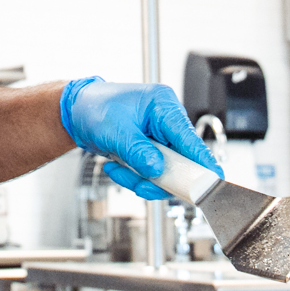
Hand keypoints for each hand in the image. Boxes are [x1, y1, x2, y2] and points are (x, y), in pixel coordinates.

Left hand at [59, 78, 221, 199]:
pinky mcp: (151, 150)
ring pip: (166, 171)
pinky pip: (152, 172)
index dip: (202, 162)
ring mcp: (159, 137)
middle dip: (160, 177)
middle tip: (141, 184)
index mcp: (163, 105)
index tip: (212, 182)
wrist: (77, 113)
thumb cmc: (94, 109)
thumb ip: (137, 151)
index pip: (189, 138)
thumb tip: (157, 169)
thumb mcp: (114, 131)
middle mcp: (165, 121)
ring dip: (143, 179)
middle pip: (180, 160)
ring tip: (119, 171)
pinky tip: (117, 168)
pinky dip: (135, 177)